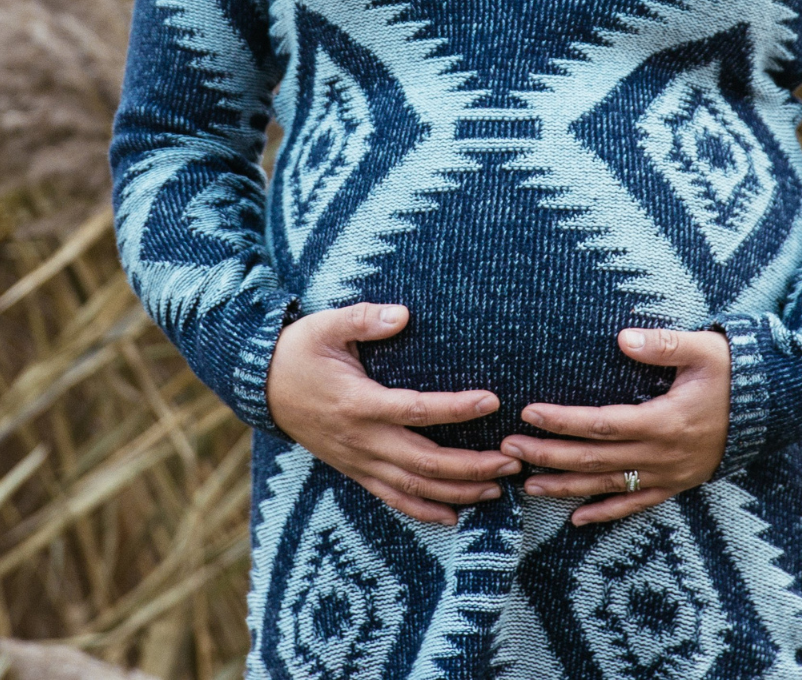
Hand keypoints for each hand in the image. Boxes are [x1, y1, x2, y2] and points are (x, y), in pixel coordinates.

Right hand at [266, 302, 520, 525]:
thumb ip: (364, 319)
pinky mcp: (355, 470)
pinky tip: (454, 515)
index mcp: (358, 403)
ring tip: (499, 487)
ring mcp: (358, 460)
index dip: (455, 408)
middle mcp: (361, 440)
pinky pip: (392, 498)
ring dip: (459, 490)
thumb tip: (403, 314)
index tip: (491, 401)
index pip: (416, 410)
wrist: (261, 386)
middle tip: (513, 460)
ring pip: (414, 486)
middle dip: (472, 465)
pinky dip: (424, 510)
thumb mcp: (326, 325)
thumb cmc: (299, 350)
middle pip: (425, 461)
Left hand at [500, 327, 730, 525]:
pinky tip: (577, 519)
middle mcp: (662, 455)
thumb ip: (663, 344)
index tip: (528, 412)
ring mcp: (669, 475)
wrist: (773, 408)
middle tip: (509, 449)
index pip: (601, 424)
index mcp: (664, 421)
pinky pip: (636, 505)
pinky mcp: (677, 484)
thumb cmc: (734, 372)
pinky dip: (605, 513)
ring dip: (566, 487)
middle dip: (549, 455)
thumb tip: (621, 338)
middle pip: (595, 460)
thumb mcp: (704, 349)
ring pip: (608, 487)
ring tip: (527, 485)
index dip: (562, 421)